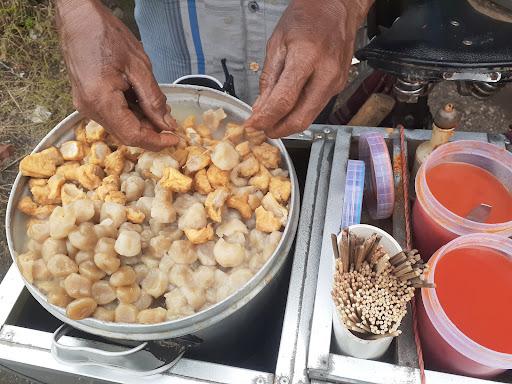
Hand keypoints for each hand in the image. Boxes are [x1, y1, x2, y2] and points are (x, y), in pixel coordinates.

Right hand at [56, 0, 178, 149]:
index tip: (174, 140)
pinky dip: (131, 113)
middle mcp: (89, 107)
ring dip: (142, 122)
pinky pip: (113, 115)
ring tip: (159, 108)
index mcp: (101, 100)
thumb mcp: (139, 66)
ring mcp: (86, 104)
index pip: (132, 135)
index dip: (156, 142)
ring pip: (120, 126)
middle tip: (171, 125)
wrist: (78, 18)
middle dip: (151, 133)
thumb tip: (166, 124)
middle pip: (125, 134)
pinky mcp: (87, 99)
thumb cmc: (106, 35)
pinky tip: (143, 102)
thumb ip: (154, 99)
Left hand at [245, 0, 371, 137]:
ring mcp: (336, 82)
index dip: (266, 118)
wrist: (337, 7)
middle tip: (262, 130)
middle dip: (278, 130)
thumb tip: (260, 107)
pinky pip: (317, 107)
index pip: (284, 100)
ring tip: (272, 120)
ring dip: (288, 124)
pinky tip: (288, 109)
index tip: (253, 125)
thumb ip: (268, 79)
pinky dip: (300, 112)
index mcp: (307, 57)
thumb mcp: (277, 42)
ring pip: (310, 117)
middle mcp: (326, 73)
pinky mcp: (339, 86)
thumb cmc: (307, 18)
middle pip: (301, 118)